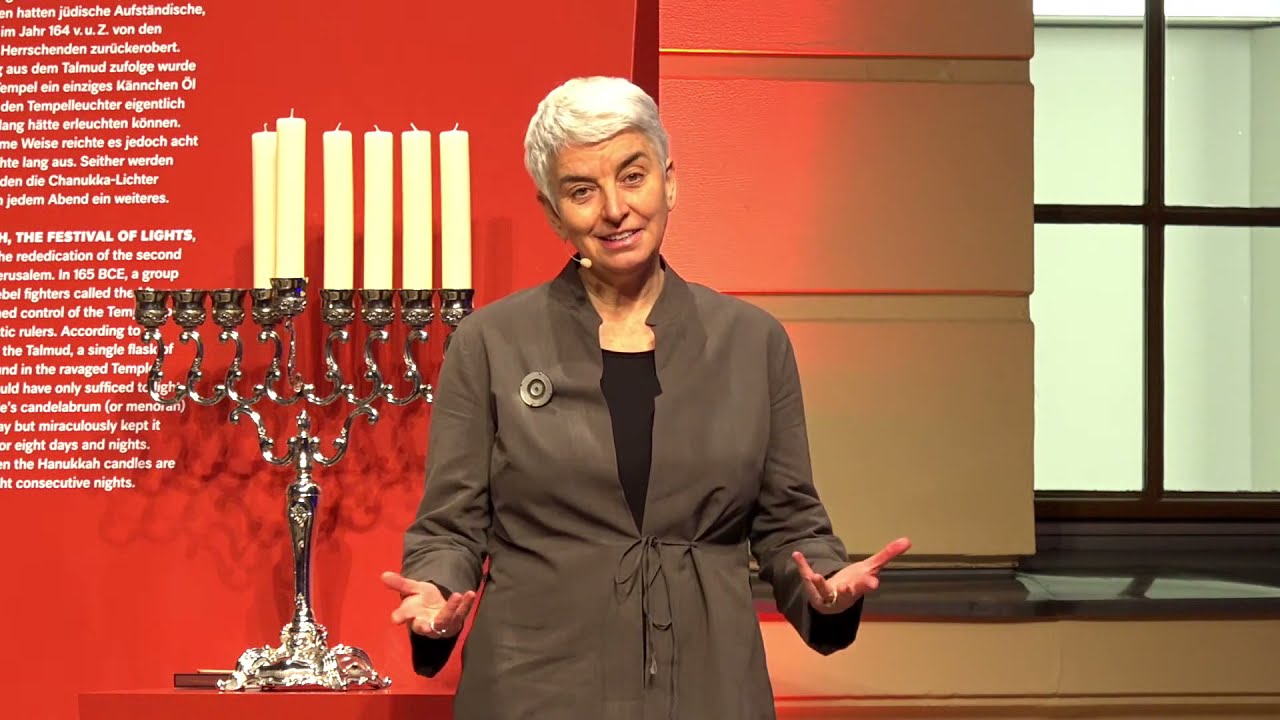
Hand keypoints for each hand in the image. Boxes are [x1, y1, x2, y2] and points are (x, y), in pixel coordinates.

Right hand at [380, 570, 476, 638]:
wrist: (439, 609)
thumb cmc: (422, 601)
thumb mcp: (413, 590)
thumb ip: (400, 584)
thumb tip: (383, 575)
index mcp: (411, 616)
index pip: (402, 618)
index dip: (399, 617)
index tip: (396, 618)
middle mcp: (425, 624)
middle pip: (424, 627)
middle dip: (425, 627)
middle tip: (426, 626)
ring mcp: (441, 624)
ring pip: (445, 620)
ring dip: (451, 608)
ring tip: (457, 595)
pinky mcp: (456, 621)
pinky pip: (461, 614)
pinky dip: (466, 604)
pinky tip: (470, 593)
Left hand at [792, 537, 911, 614]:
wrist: (834, 602)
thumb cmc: (854, 583)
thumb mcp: (870, 568)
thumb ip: (887, 555)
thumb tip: (908, 540)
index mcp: (859, 586)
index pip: (865, 585)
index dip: (868, 584)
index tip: (873, 583)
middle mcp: (844, 592)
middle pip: (849, 591)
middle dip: (851, 589)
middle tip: (851, 586)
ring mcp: (827, 593)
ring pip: (825, 590)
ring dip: (820, 584)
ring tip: (815, 576)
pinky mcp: (813, 588)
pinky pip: (806, 576)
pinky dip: (802, 566)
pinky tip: (797, 555)